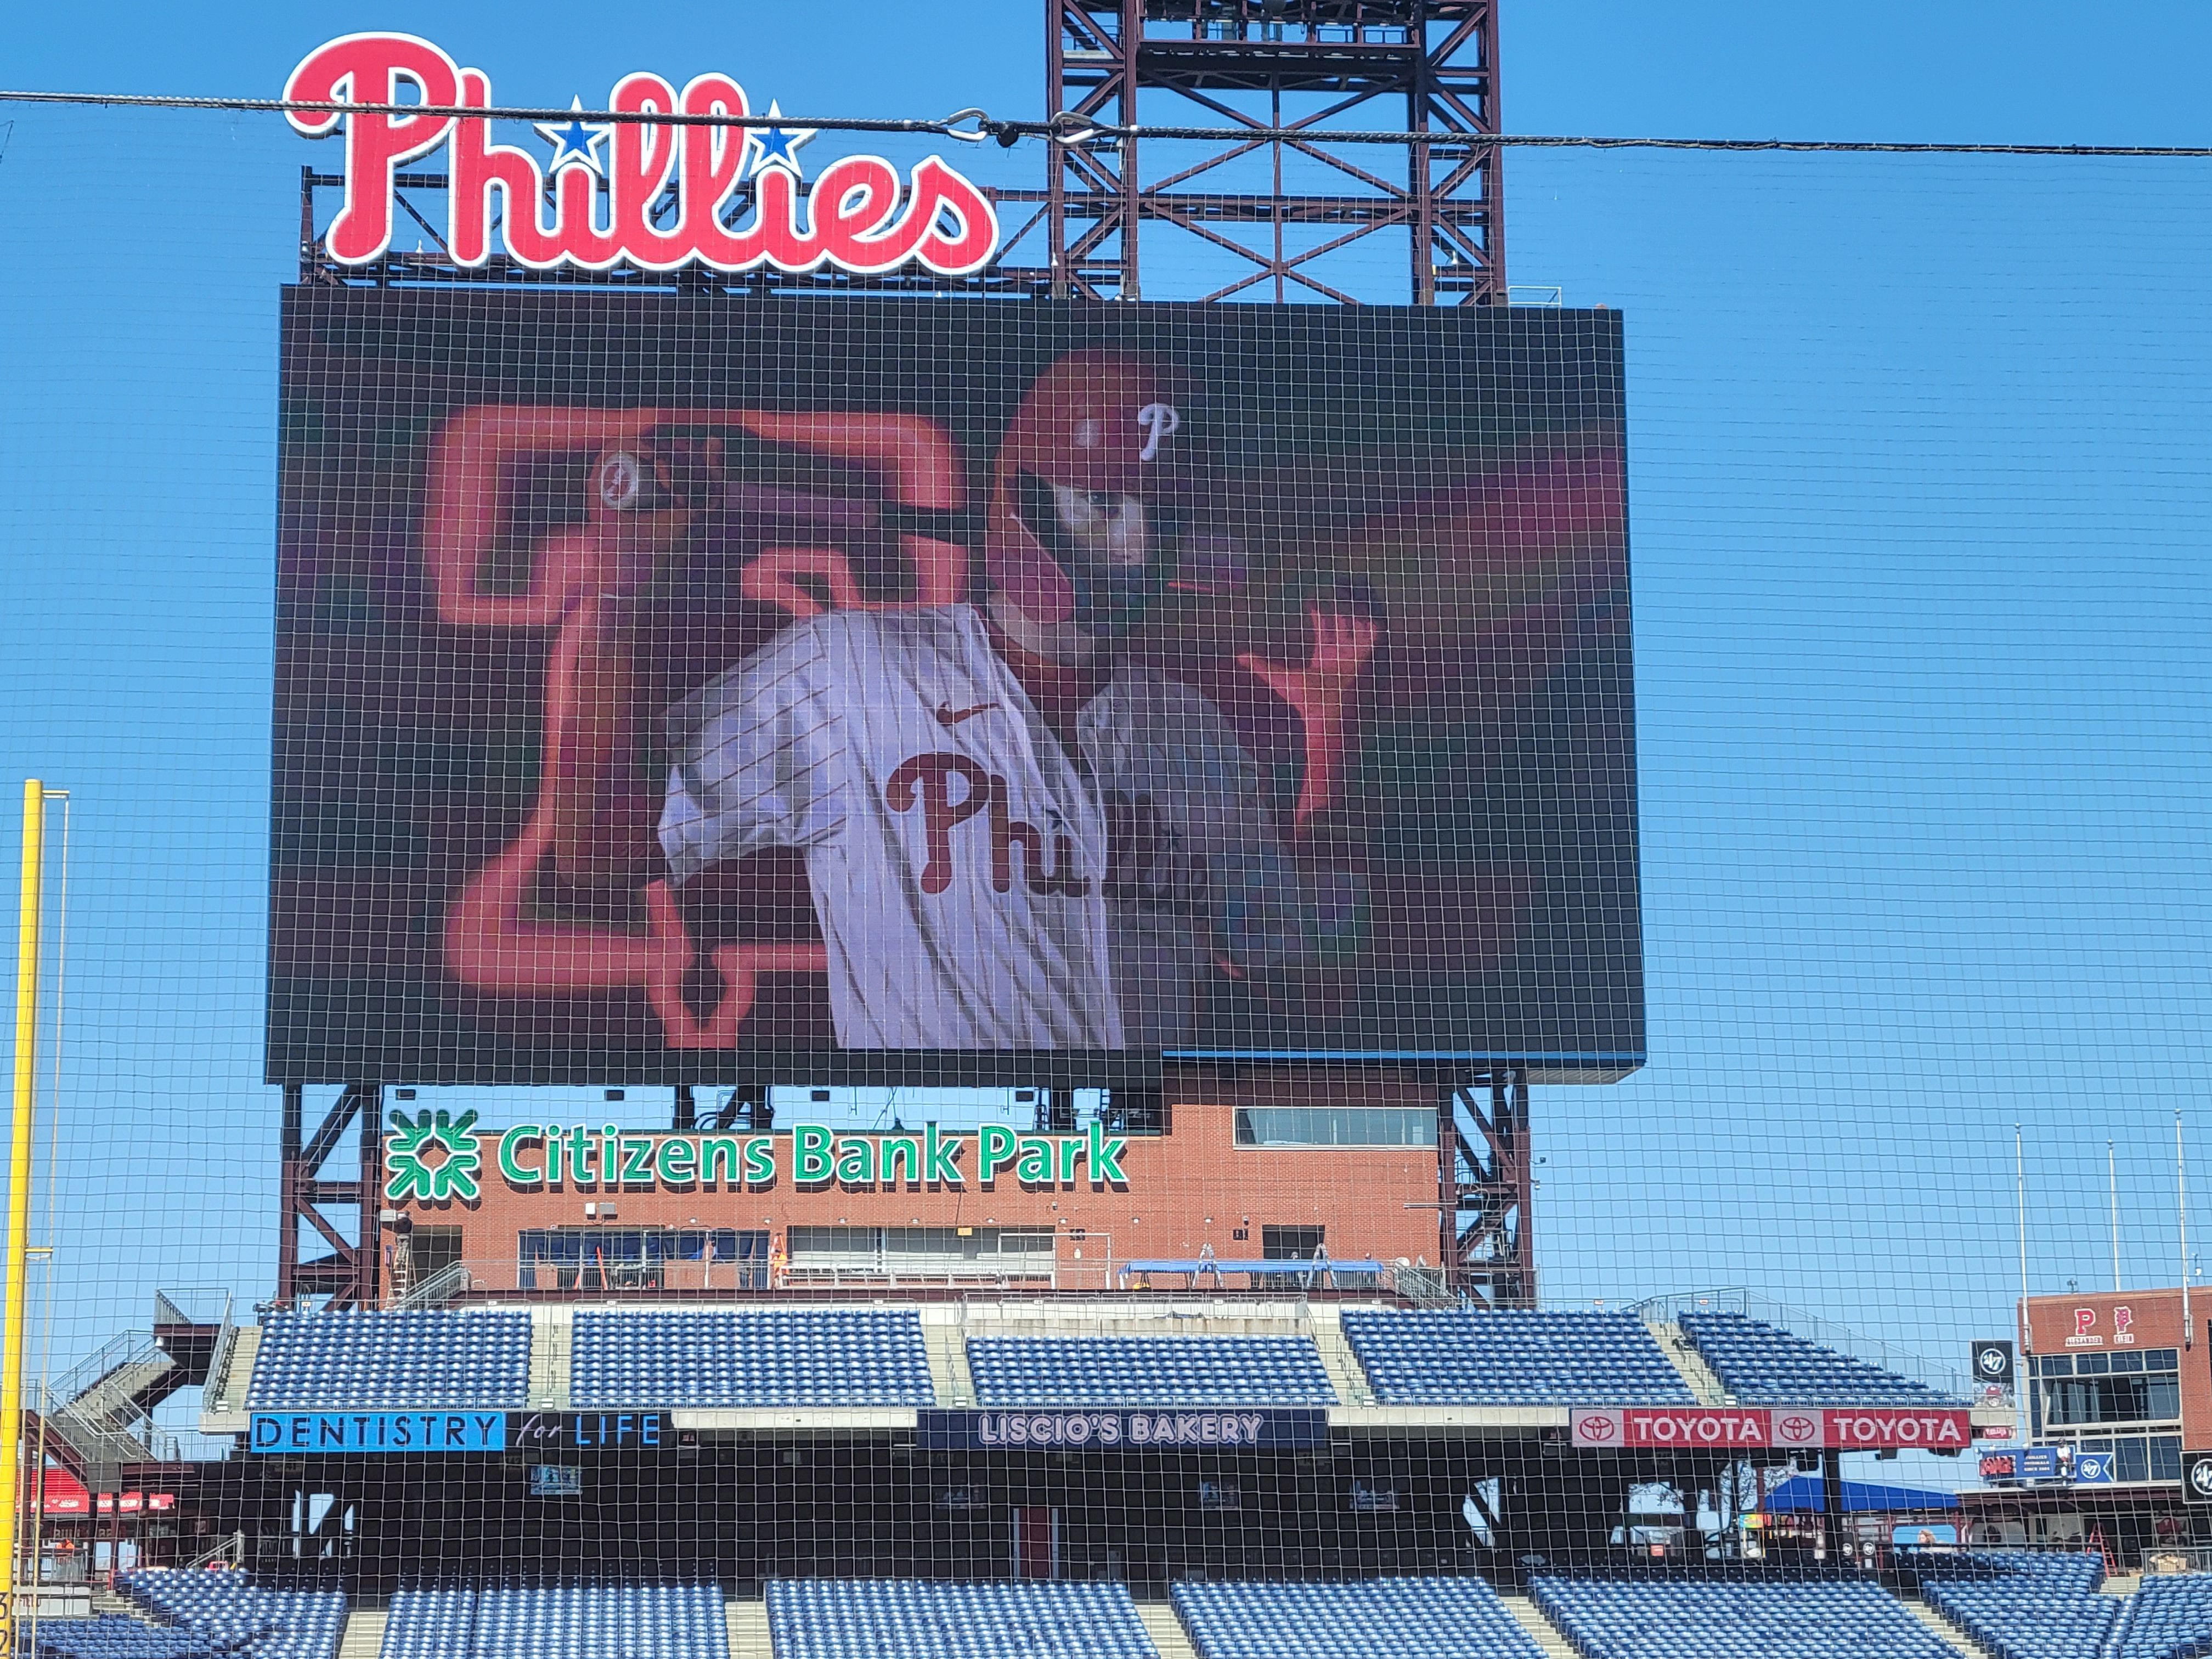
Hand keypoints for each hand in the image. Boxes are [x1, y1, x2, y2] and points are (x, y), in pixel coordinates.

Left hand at [1238, 602, 1379, 830]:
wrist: (1328, 719)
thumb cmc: (1306, 703)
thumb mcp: (1282, 679)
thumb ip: (1262, 665)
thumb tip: (1239, 656)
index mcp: (1324, 654)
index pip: (1325, 625)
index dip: (1320, 609)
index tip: (1310, 597)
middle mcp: (1341, 652)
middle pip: (1342, 618)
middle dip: (1338, 600)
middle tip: (1332, 584)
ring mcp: (1356, 653)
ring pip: (1358, 621)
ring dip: (1353, 605)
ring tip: (1344, 589)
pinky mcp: (1367, 657)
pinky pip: (1373, 632)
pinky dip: (1371, 618)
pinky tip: (1362, 606)